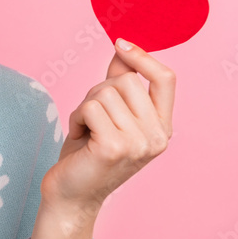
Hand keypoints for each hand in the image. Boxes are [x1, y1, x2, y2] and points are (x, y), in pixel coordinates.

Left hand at [39, 37, 175, 211]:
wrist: (72, 195)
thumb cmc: (88, 153)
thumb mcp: (108, 115)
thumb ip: (119, 84)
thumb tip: (123, 47)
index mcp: (162, 128)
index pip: (166, 79)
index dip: (143, 56)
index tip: (120, 43)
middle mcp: (157, 137)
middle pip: (126, 81)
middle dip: (98, 91)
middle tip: (90, 117)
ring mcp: (139, 143)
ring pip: (105, 93)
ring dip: (84, 107)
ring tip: (85, 130)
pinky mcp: (115, 147)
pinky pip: (90, 107)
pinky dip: (76, 118)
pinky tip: (79, 137)